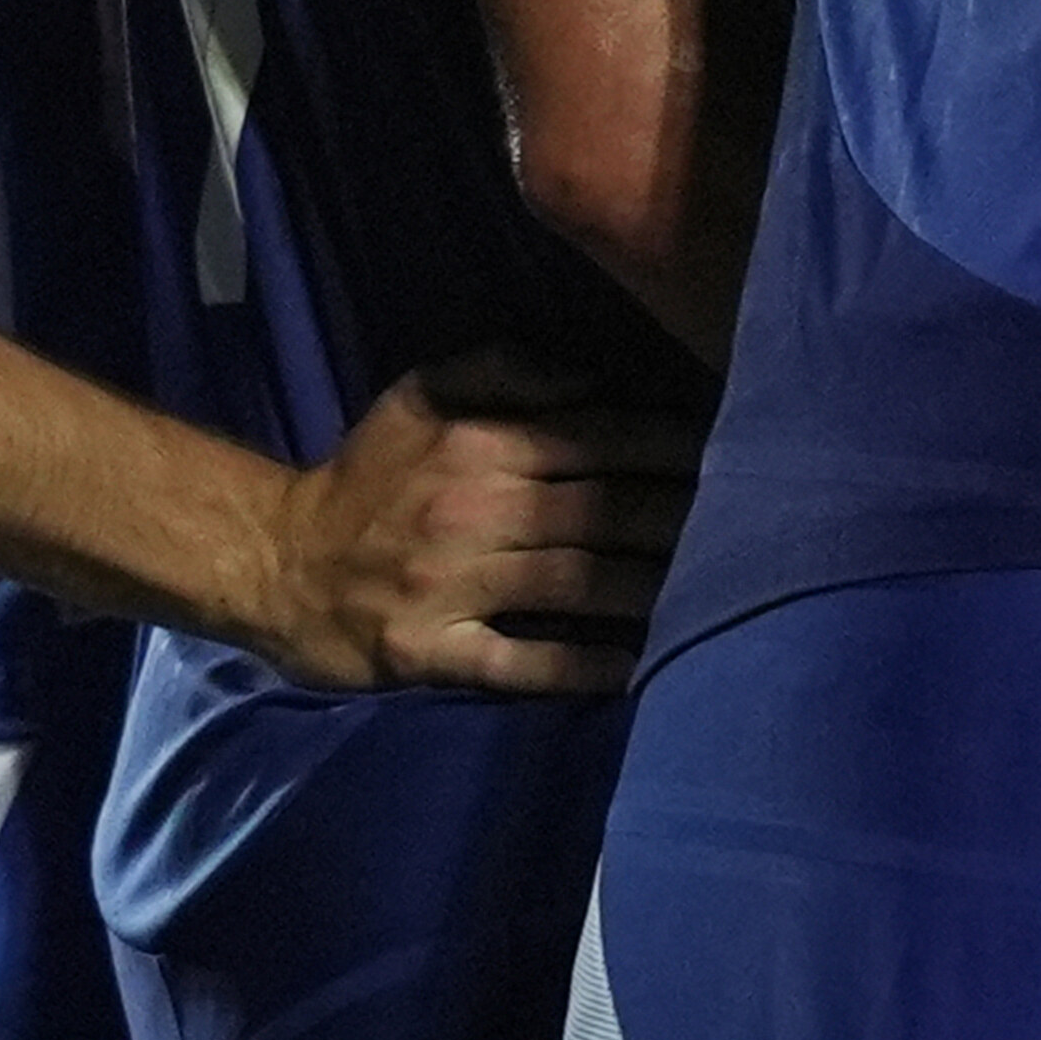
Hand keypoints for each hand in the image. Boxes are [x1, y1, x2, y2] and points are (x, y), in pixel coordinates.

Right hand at [250, 348, 702, 694]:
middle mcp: (476, 510)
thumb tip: (593, 378)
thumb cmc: (368, 476)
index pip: (600, 440)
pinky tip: (640, 668)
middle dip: (684, 515)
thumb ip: (506, 371)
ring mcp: (457, 585)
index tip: (739, 450)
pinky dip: (583, 666)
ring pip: (578, 583)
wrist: (279, 562)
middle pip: (604, 511)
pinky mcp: (435, 652)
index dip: (673, 447)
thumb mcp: (421, 394)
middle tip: (761, 523)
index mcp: (481, 443)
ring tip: (725, 590)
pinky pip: (523, 662)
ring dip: (653, 587)